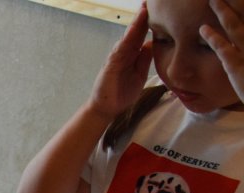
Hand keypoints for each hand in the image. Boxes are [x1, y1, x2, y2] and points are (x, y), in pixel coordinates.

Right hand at [88, 4, 152, 118]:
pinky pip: (121, 48)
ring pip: (129, 35)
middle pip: (136, 29)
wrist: (106, 108)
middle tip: (152, 0)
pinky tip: (135, 28)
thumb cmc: (122, 92)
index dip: (151, 19)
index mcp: (132, 53)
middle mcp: (124, 51)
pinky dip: (128, 37)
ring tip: (145, 7)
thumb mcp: (140, 73)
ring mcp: (117, 56)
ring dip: (137, 21)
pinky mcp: (112, 64)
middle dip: (144, 14)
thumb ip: (145, 58)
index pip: (143, 32)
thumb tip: (153, 43)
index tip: (160, 7)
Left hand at [203, 0, 243, 101]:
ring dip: (224, 13)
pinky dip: (215, 39)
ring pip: (236, 29)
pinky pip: (225, 51)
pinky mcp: (238, 67)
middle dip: (236, 3)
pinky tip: (203, 30)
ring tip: (213, 0)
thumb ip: (240, 48)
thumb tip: (229, 43)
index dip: (242, 5)